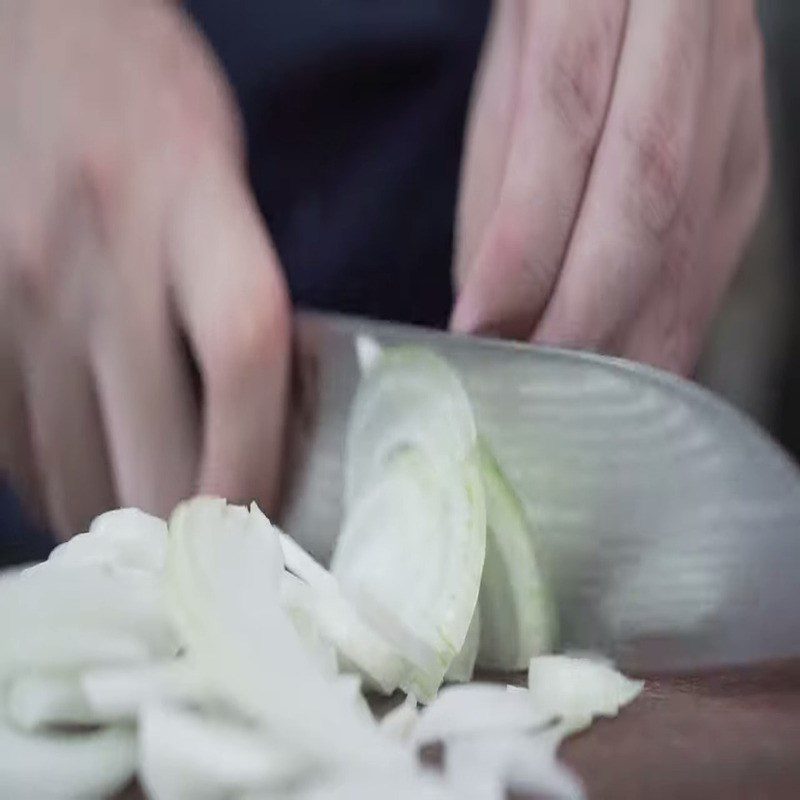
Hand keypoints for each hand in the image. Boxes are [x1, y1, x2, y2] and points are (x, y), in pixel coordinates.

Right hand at [0, 0, 289, 537]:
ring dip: (118, 516)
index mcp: (193, 208)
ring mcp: (19, 291)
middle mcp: (99, 255)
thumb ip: (241, 301)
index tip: (263, 519)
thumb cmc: (152, 110)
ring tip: (152, 520)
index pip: (243, 361)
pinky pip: (11, 443)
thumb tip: (257, 425)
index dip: (258, 462)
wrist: (32, 35)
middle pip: (154, 449)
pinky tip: (87, 470)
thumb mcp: (226, 187)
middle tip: (212, 547)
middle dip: (188, 528)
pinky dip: (54, 479)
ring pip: (71, 469)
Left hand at [452, 0, 768, 373]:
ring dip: (627, 341)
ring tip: (568, 407)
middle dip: (580, 313)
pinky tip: (626, 382)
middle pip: (644, 197)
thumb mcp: (504, 70)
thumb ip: (500, 183)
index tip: (476, 326)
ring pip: (688, 239)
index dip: (523, 240)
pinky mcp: (751, 162)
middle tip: (524, 387)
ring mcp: (735, 104)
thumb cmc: (556, 18)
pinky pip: (712, 263)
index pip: (565, 120)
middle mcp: (692, 37)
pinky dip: (664, 334)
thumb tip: (488, 310)